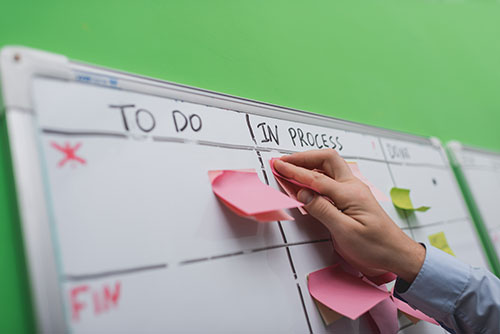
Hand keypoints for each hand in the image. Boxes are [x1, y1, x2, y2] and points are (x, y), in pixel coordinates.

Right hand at [274, 149, 424, 282]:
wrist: (397, 254)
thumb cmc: (375, 246)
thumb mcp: (345, 232)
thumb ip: (323, 210)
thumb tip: (302, 194)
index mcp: (350, 194)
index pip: (316, 178)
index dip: (294, 171)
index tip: (278, 165)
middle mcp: (353, 187)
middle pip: (327, 159)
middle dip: (304, 157)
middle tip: (284, 161)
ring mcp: (354, 190)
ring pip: (330, 166)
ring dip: (311, 163)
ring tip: (292, 167)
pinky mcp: (353, 197)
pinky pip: (332, 178)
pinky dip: (316, 175)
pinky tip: (308, 181)